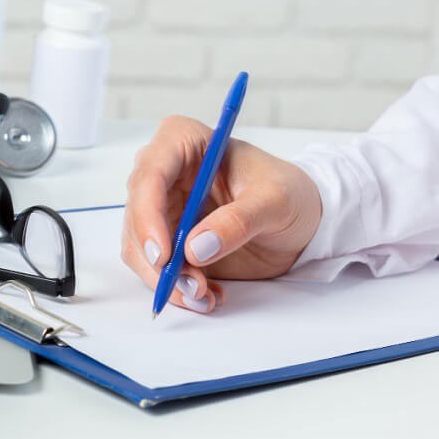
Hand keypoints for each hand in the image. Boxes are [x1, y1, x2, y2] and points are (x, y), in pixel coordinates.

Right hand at [122, 115, 322, 313]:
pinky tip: (206, 294)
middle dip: (157, 257)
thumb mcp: (276, 201)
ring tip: (204, 295)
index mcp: (185, 142)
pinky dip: (174, 286)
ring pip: (139, 247)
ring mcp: (162, 208)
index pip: (151, 173)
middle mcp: (165, 173)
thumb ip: (239, 221)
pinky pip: (153, 267)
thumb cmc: (290, 194)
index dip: (148, 215)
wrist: (302, 221)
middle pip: (137, 215)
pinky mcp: (167, 240)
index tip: (164, 254)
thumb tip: (197, 247)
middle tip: (189, 285)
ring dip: (165, 278)